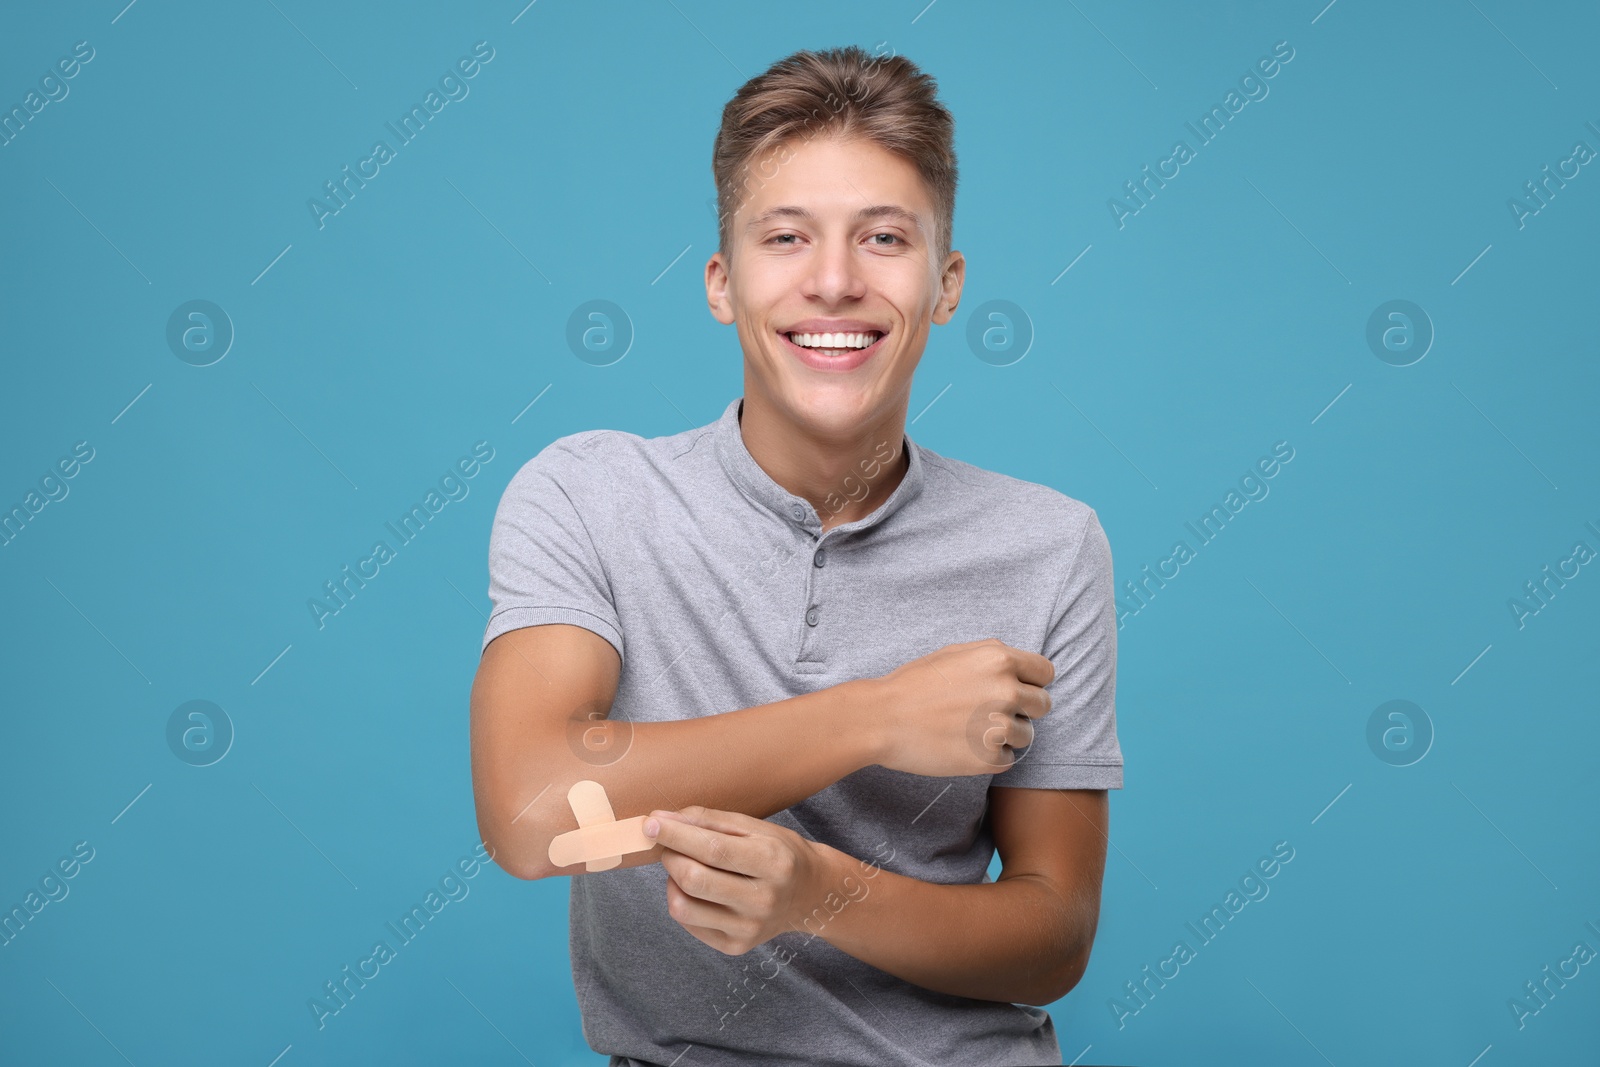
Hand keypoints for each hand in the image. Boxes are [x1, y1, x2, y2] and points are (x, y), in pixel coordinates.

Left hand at [644, 805, 838, 955]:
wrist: (809, 894)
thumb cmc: (778, 852)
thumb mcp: (753, 827)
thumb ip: (708, 820)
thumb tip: (661, 819)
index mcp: (773, 862)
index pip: (713, 849)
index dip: (676, 835)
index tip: (651, 823)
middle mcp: (763, 900)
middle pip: (694, 880)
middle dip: (671, 856)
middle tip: (672, 844)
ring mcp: (749, 929)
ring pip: (683, 907)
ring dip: (671, 880)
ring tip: (685, 867)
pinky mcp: (735, 947)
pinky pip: (688, 923)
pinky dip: (681, 899)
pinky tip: (697, 888)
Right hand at [872, 638, 1054, 776]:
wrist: (882, 718)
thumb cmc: (914, 683)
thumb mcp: (956, 653)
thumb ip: (994, 657)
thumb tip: (1022, 669)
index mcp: (1000, 660)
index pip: (1046, 672)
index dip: (1032, 682)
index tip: (1019, 690)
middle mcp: (1006, 691)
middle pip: (1043, 705)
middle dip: (1023, 709)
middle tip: (992, 713)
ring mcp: (999, 727)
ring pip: (1027, 735)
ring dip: (1006, 735)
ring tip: (971, 730)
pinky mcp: (988, 758)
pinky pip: (1008, 760)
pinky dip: (990, 757)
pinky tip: (963, 746)